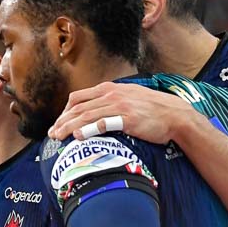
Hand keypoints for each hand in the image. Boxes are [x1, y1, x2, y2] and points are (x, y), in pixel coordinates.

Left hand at [49, 81, 194, 144]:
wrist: (175, 115)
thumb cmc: (153, 109)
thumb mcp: (129, 97)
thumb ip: (111, 101)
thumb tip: (96, 111)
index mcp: (110, 89)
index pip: (78, 97)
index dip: (65, 111)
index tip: (59, 123)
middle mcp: (112, 95)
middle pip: (78, 107)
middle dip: (61, 120)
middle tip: (52, 133)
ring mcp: (119, 106)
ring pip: (86, 115)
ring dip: (68, 126)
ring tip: (58, 137)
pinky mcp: (128, 119)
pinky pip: (103, 123)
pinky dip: (88, 129)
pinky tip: (78, 136)